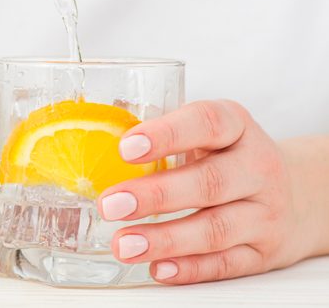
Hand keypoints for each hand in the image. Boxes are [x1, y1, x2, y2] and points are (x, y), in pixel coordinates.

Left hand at [97, 100, 328, 283]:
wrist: (295, 194)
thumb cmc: (227, 157)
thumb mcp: (204, 133)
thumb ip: (160, 130)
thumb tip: (98, 125)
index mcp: (237, 126)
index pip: (207, 123)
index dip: (166, 135)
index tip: (125, 148)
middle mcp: (258, 167)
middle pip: (208, 183)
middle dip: (155, 196)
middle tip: (110, 204)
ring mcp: (265, 213)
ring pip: (215, 229)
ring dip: (165, 239)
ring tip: (123, 244)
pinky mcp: (263, 252)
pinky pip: (225, 264)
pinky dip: (190, 269)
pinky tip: (157, 268)